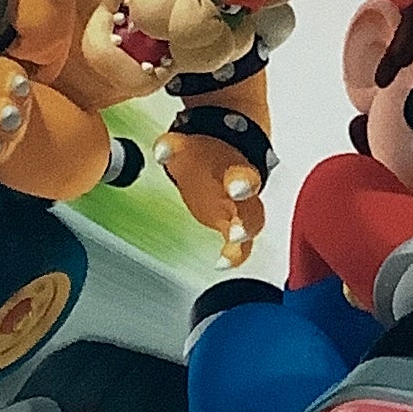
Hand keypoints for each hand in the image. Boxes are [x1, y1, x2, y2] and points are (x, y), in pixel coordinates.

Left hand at [156, 130, 267, 268]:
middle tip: (237, 226)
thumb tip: (161, 149)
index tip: (235, 187)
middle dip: (246, 214)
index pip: (243, 173)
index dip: (240, 180)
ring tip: (233, 242)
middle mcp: (242, 191)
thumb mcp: (186, 147)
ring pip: (251, 225)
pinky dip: (233, 256)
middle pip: (252, 203)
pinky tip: (221, 264)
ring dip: (243, 234)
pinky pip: (240, 246)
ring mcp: (240, 211)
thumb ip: (172, 147)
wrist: (219, 157)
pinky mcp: (232, 226)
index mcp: (233, 167)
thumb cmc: (204, 155)